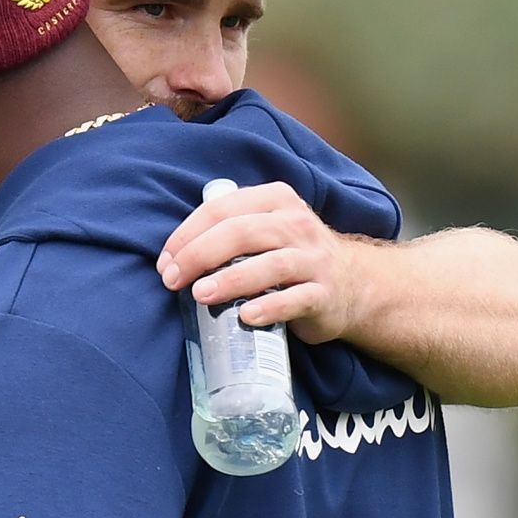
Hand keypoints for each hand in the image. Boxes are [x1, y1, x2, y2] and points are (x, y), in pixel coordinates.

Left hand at [156, 181, 362, 344]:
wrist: (351, 284)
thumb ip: (229, 228)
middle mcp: (296, 225)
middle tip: (173, 280)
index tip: (165, 262)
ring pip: (269, 265)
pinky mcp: (324, 294)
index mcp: (275, 200)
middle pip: (241, 233)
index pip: (222, 210)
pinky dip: (269, 307)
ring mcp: (313, 260)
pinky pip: (295, 300)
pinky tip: (246, 317)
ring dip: (230, 279)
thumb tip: (174, 255)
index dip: (187, 235)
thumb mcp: (266, 228)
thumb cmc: (290, 256)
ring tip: (200, 294)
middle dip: (200, 254)